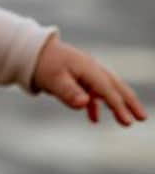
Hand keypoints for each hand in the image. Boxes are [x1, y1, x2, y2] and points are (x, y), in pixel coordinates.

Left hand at [32, 36, 146, 125]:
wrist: (30, 50)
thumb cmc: (42, 64)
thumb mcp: (53, 79)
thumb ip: (69, 92)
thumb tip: (85, 104)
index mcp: (87, 67)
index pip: (106, 90)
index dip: (118, 106)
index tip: (128, 122)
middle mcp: (90, 68)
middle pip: (115, 86)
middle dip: (129, 102)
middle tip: (143, 118)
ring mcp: (85, 71)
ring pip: (106, 88)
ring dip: (117, 103)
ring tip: (126, 121)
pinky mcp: (78, 75)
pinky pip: (92, 90)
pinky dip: (96, 103)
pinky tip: (93, 119)